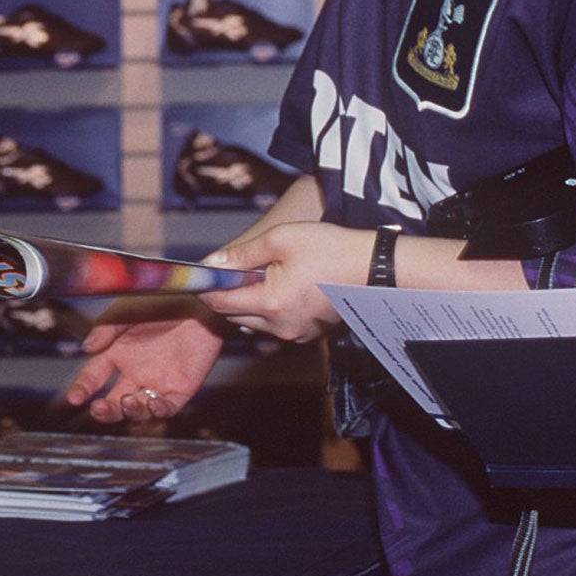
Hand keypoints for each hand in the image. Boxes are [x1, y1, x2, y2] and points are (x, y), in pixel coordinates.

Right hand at [63, 314, 223, 423]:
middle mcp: (135, 372)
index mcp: (118, 354)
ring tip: (128, 402)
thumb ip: (106, 330)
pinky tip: (153, 404)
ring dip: (130, 411)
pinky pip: (166, 408)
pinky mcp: (181, 389)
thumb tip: (86, 348)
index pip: (93, 377)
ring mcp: (158, 382)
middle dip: (105, 410)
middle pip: (114, 402)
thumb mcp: (127, 312)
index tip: (74, 398)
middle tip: (99, 409)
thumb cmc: (162, 301)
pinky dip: (158, 411)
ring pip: (138, 410)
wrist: (200, 302)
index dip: (82, 388)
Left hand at [199, 222, 372, 341]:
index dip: (206, 287)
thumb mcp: (280, 240)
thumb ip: (241, 255)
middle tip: (233, 269)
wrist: (373, 266)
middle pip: (233, 315)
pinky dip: (269, 311)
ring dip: (248, 303)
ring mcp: (295, 334)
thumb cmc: (329, 248)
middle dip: (227, 294)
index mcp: (270, 303)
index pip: (219, 302)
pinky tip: (281, 288)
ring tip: (262, 276)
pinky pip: (275, 326)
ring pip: (253, 322)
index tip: (202, 273)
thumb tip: (210, 263)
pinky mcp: (308, 335)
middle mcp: (280, 326)